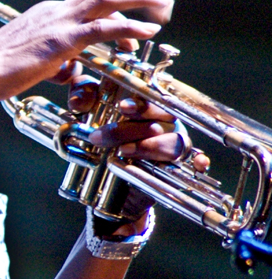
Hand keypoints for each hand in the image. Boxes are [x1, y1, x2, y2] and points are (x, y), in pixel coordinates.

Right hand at [0, 0, 173, 101]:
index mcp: (48, 14)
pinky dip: (130, 27)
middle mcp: (56, 11)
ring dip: (141, 1)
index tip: (140, 16)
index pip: (90, 2)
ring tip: (164, 8)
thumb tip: (71, 72)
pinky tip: (148, 31)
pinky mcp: (61, 40)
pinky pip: (103, 28)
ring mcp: (59, 22)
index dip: (119, 5)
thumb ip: (57, 63)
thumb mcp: (34, 63)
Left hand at [69, 76, 209, 171]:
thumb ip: (82, 99)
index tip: (123, 107)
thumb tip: (77, 101)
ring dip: (149, 146)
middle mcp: (163, 121)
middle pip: (160, 119)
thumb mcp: (87, 114)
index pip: (150, 97)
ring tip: (123, 151)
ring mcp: (172, 142)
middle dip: (132, 128)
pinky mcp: (175, 165)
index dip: (140, 103)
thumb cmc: (101, 137)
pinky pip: (197, 160)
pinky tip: (199, 164)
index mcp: (145, 104)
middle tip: (102, 137)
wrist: (105, 182)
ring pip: (173, 141)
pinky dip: (200, 160)